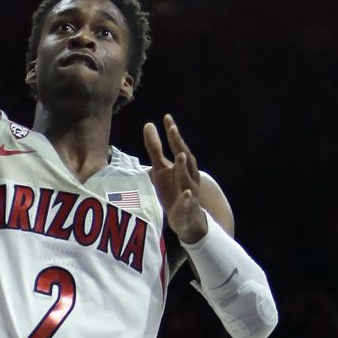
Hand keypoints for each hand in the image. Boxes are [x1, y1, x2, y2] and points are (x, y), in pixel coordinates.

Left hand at [144, 117, 208, 243]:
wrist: (186, 219)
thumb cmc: (173, 190)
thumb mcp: (161, 169)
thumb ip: (155, 149)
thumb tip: (148, 124)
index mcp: (182, 166)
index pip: (178, 146)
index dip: (173, 133)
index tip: (167, 117)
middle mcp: (189, 176)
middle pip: (186, 159)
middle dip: (179, 144)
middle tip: (173, 129)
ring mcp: (189, 192)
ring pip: (188, 179)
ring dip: (184, 168)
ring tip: (180, 155)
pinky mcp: (186, 208)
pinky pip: (188, 203)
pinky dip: (187, 199)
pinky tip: (186, 193)